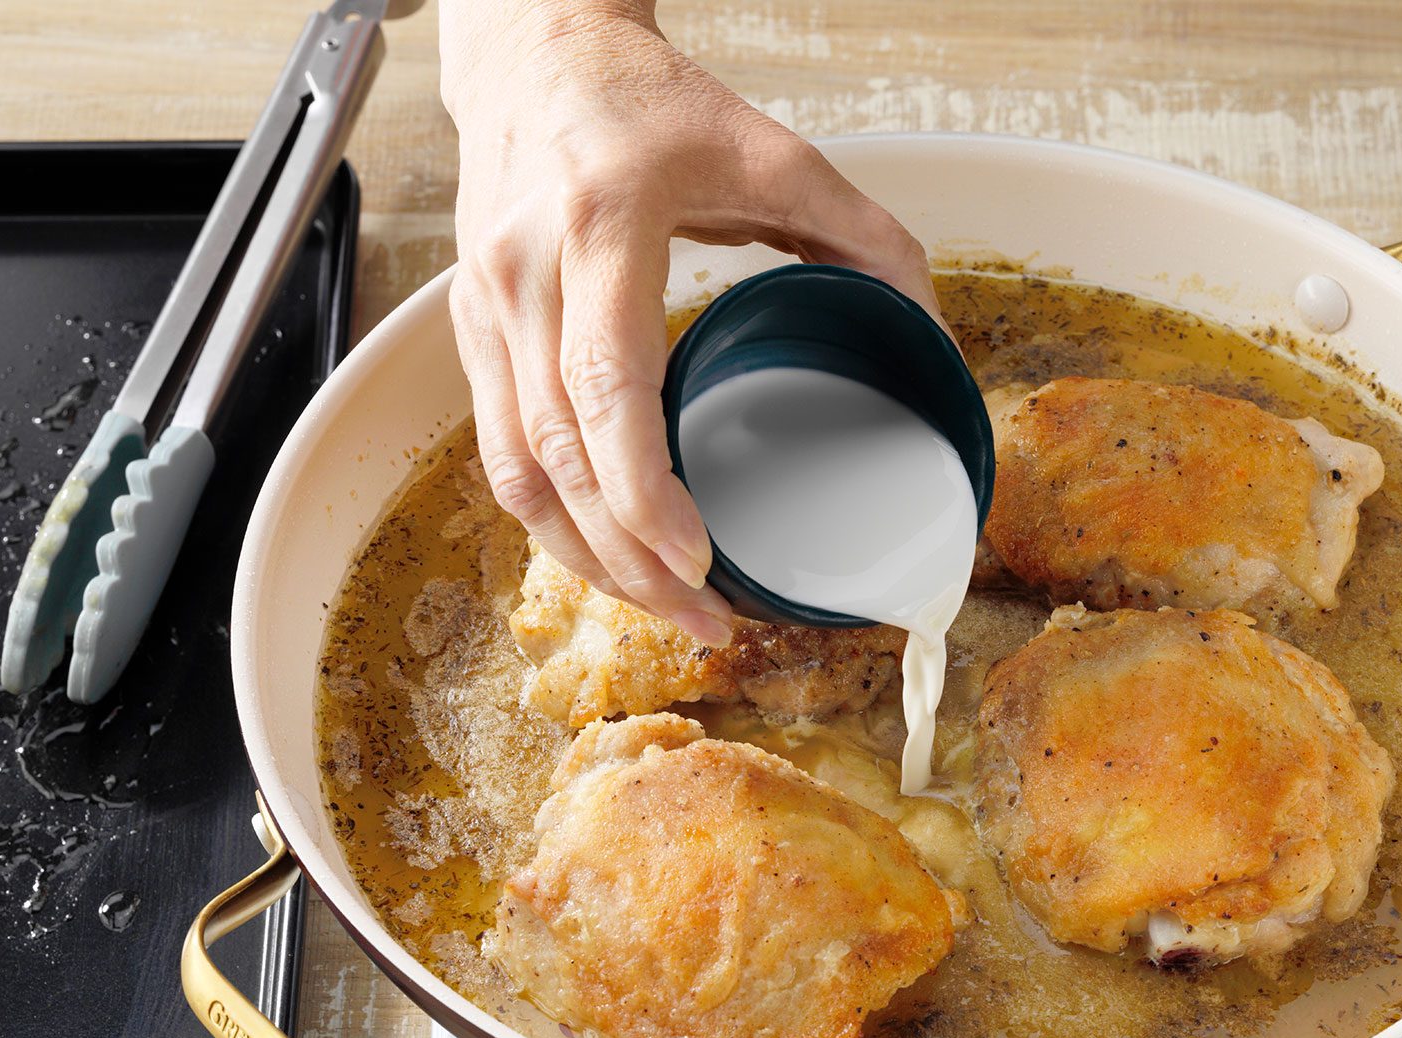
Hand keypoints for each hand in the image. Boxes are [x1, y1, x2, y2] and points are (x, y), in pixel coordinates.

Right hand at [440, 0, 937, 645]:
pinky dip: (552, 519)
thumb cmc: (650, 102)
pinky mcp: (470, 330)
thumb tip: (931, 341)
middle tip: (705, 618)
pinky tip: (606, 553)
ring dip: (585, 559)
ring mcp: (483, 307)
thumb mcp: (778, 153)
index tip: (699, 560)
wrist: (538, 52)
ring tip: (663, 605)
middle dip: (628, 561)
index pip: (604, 388)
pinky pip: (496, 453)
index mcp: (600, 224)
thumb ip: (868, 239)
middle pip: (557, 458)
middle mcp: (524, 272)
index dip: (646, 494)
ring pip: (515, 474)